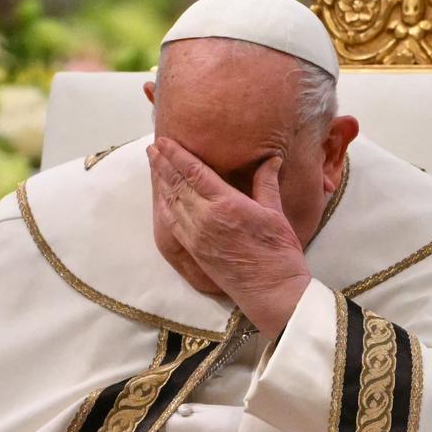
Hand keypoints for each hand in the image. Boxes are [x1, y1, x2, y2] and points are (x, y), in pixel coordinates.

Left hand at [147, 137, 311, 338]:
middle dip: (162, 164)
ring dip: (161, 182)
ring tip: (154, 165)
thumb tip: (271, 159)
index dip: (176, 154)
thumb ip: (266, 183)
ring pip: (172, 202)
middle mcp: (205, 218)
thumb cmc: (279, 252)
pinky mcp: (195, 250)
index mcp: (226, 204)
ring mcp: (197, 236)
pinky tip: (161, 198)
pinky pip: (173, 223)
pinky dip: (164, 207)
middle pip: (177, 184)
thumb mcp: (275, 212)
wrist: (272, 290)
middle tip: (152, 147)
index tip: (163, 141)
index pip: (193, 171)